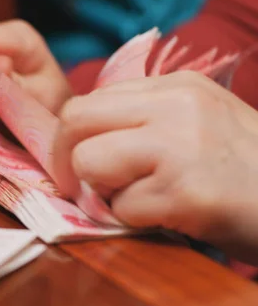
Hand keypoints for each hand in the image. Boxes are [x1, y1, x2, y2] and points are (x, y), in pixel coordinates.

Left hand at [52, 71, 257, 262]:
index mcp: (175, 86)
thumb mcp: (194, 122)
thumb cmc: (241, 168)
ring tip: (137, 200)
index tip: (77, 163)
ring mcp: (180, 144)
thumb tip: (81, 142)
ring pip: (89, 162)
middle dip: (64, 159)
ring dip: (102, 192)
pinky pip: (122, 208)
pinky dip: (134, 220)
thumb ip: (141, 121)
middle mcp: (176, 105)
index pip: (89, 101)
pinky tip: (168, 216)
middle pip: (76, 119)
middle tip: (78, 185)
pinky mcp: (185, 190)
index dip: (71, 138)